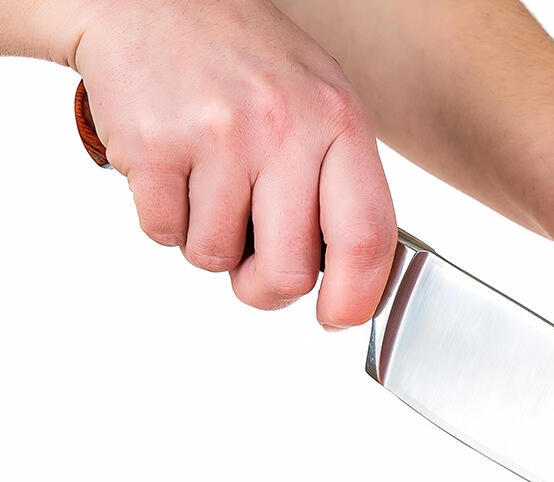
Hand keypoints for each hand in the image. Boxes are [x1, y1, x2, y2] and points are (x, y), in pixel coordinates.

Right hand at [69, 0, 395, 326]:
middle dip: (265, 287)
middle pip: (287, 272)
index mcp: (339, 122)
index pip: (366, 236)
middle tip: (253, 264)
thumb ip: (341, 182)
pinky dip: (164, 218)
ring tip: (208, 184)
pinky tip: (173, 169)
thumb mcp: (320, 102)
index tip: (338, 317)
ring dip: (208, 241)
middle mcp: (285, 128)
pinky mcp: (154, 146)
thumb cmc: (243, 59)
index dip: (355, 297)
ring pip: (216, 259)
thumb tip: (351, 278)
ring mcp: (219, 136)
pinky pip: (164, 234)